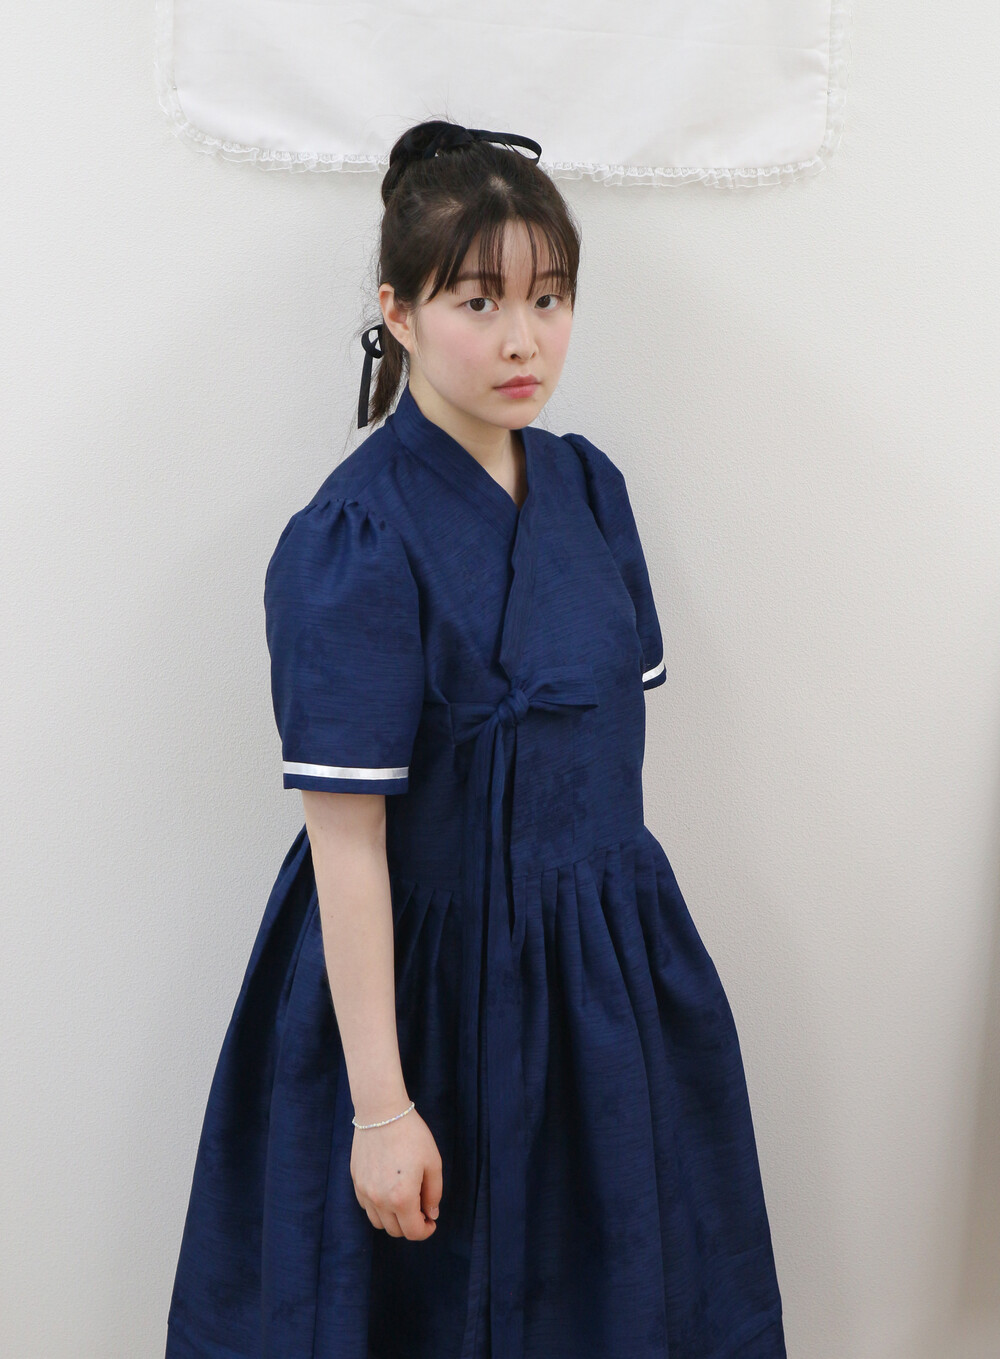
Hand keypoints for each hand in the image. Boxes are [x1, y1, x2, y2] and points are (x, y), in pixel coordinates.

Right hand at [351, 1106, 442, 1239]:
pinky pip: (367, 1207)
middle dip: (411, 1225)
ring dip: (393, 1219)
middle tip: (421, 1209)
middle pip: (395, 1231)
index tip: (431, 1221)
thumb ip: (434, 1193)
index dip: (425, 1231)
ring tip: (405, 1201)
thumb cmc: (412, 1135)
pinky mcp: (356, 1182)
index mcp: (402, 1198)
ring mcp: (365, 1192)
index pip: (413, 1232)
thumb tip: (431, 1214)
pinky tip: (389, 1190)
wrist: (381, 1112)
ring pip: (379, 1223)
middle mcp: (380, 1200)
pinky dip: (379, 1207)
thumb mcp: (433, 1162)